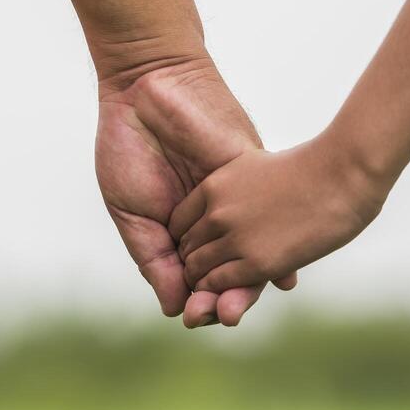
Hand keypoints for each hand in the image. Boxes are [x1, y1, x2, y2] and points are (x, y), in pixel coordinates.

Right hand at [95, 55, 296, 326]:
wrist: (143, 90)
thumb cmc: (128, 148)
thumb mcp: (132, 212)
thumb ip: (154, 260)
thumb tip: (173, 307)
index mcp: (180, 229)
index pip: (196, 275)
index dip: (197, 298)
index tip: (195, 318)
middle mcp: (213, 219)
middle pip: (228, 269)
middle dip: (225, 297)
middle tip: (222, 319)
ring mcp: (235, 198)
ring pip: (252, 250)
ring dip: (249, 282)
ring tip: (241, 306)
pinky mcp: (252, 175)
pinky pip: (272, 217)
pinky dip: (277, 248)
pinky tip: (280, 276)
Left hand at [168, 132, 385, 292]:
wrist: (342, 176)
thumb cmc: (309, 170)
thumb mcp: (256, 166)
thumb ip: (235, 186)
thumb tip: (234, 200)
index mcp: (214, 186)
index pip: (178, 222)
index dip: (189, 239)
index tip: (204, 247)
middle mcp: (217, 213)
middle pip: (185, 249)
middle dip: (194, 264)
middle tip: (207, 276)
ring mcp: (235, 238)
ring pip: (197, 271)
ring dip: (204, 283)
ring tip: (217, 289)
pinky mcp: (256, 263)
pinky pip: (219, 284)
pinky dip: (220, 292)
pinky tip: (233, 291)